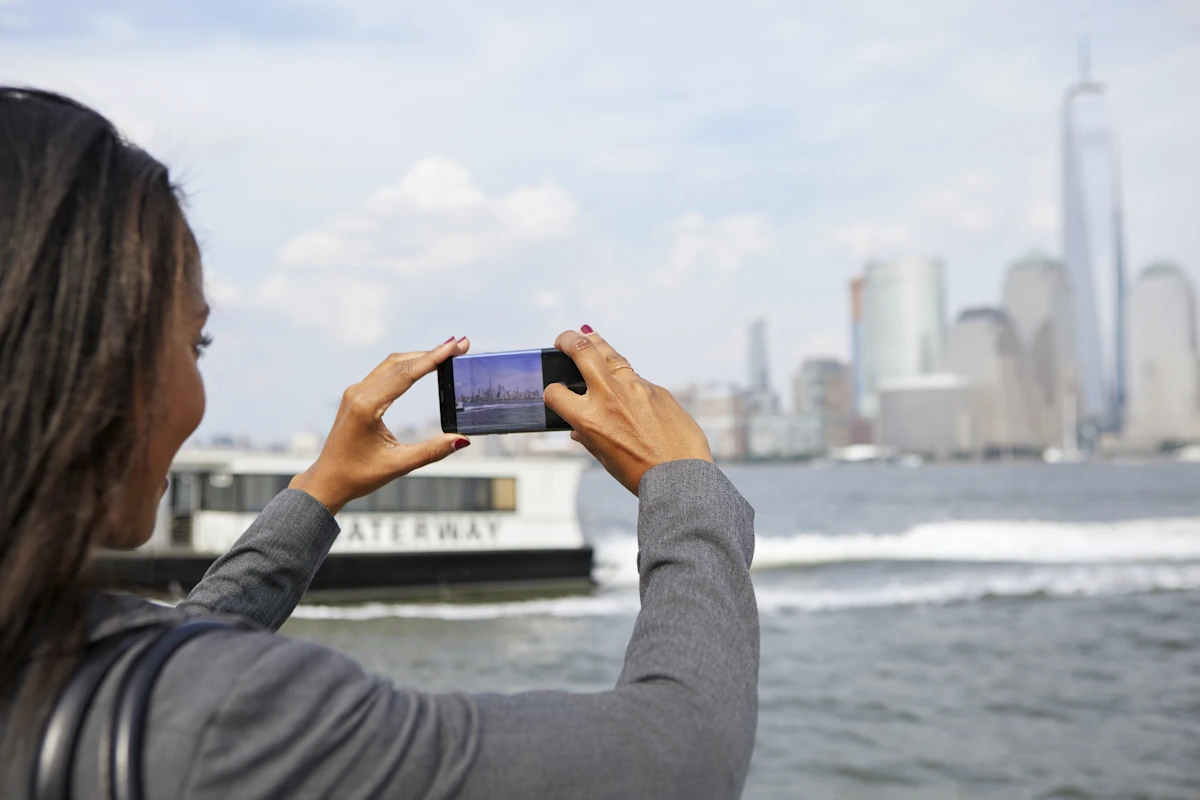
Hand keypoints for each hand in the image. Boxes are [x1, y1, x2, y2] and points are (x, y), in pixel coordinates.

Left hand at [289, 337, 471, 513]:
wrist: (327, 481)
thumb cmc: (358, 475)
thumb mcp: (398, 465)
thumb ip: (432, 451)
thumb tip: (462, 439)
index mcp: (366, 407)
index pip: (406, 374)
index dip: (433, 358)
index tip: (456, 345)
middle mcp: (358, 394)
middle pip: (400, 363)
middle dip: (432, 352)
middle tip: (460, 344)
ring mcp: (355, 392)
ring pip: (392, 364)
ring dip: (420, 356)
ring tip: (447, 351)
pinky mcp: (356, 396)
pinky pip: (385, 372)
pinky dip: (407, 365)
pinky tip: (423, 364)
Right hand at [544, 328, 712, 495]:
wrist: (681, 476)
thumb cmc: (641, 473)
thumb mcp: (604, 457)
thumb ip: (588, 436)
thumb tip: (577, 428)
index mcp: (589, 419)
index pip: (555, 392)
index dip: (552, 392)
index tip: (557, 392)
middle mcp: (609, 397)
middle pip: (583, 350)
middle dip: (568, 339)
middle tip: (564, 340)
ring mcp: (635, 388)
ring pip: (612, 356)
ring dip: (599, 347)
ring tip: (591, 341)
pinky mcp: (656, 388)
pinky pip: (636, 378)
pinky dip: (627, 380)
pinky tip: (629, 391)